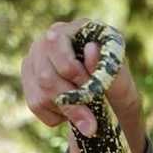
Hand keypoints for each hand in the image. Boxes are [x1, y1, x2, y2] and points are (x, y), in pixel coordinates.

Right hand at [21, 18, 141, 141]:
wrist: (112, 107)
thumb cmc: (118, 90)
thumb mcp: (122, 83)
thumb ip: (107, 68)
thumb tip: (90, 49)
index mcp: (74, 30)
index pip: (56, 44)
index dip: (75, 73)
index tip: (94, 91)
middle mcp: (49, 40)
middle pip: (46, 76)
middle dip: (72, 103)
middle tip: (91, 122)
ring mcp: (35, 58)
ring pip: (40, 94)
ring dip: (66, 112)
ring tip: (85, 115)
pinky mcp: (29, 78)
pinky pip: (35, 104)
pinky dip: (55, 116)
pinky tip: (69, 111)